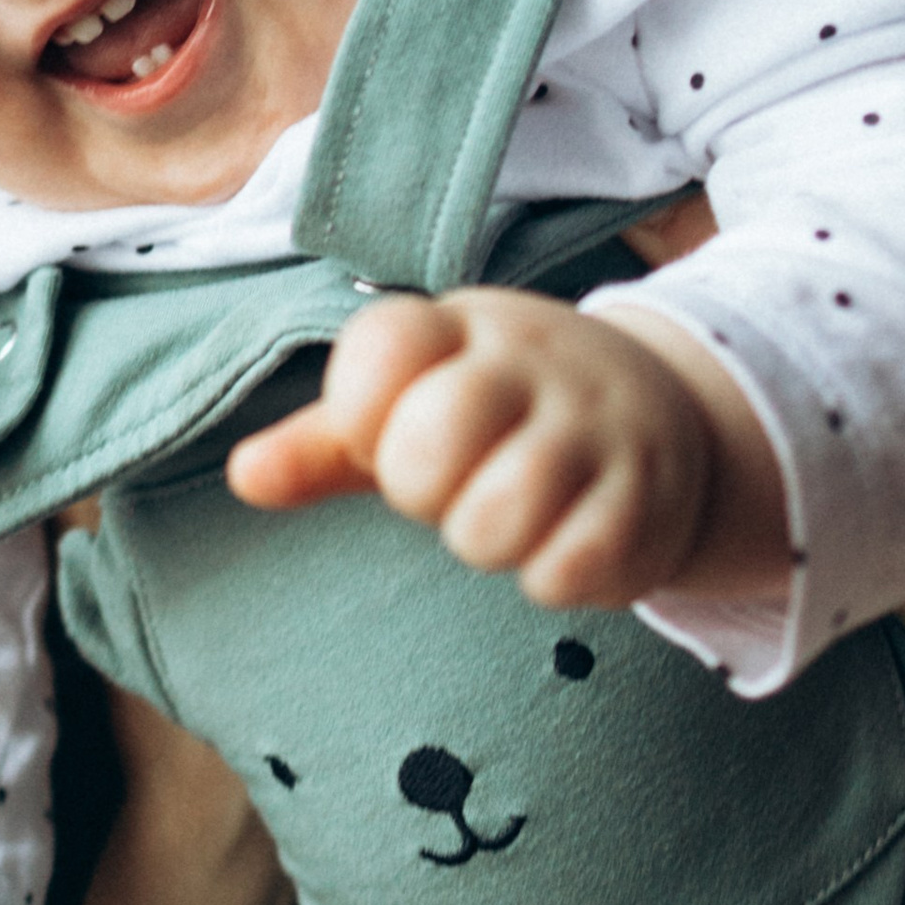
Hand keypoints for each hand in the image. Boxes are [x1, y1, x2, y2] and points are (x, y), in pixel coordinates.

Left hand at [225, 286, 779, 610]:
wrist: (659, 421)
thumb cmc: (498, 418)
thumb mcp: (409, 409)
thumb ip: (324, 444)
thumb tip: (246, 475)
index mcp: (459, 328)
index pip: (381, 351)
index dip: (362, 413)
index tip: (391, 429)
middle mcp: (532, 363)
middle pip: (428, 444)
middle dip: (422, 489)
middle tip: (454, 482)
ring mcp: (595, 428)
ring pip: (493, 520)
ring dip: (484, 540)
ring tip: (507, 513)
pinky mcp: (645, 500)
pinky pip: (564, 569)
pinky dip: (549, 575)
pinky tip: (563, 541)